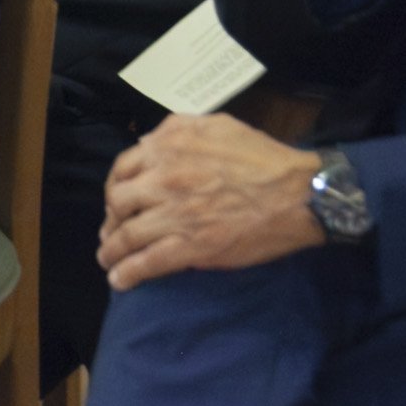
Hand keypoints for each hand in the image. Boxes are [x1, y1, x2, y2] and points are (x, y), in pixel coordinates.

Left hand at [98, 113, 321, 285]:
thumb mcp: (216, 125)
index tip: (118, 202)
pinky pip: (148, 262)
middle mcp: (163, 178)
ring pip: (126, 236)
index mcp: (168, 147)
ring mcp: (174, 214)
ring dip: (111, 250)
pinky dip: (128, 273)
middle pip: (118, 204)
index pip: (122, 169)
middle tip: (112, 233)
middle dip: (111, 220)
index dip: (115, 188)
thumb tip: (149, 144)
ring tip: (107, 260)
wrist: (298, 194)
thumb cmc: (263, 157)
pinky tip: (121, 281)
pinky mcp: (190, 247)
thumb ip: (177, 131)